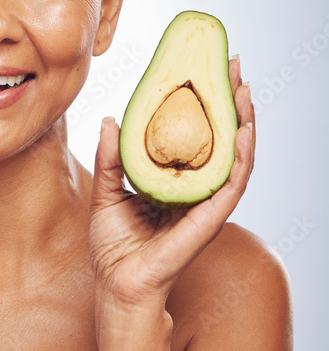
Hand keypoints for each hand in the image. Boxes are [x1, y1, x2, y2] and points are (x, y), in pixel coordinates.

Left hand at [88, 57, 254, 307]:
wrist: (117, 285)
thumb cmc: (113, 248)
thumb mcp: (106, 193)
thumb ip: (111, 158)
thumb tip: (111, 119)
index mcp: (174, 183)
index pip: (196, 136)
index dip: (203, 104)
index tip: (204, 69)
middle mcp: (195, 191)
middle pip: (221, 140)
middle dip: (228, 102)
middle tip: (231, 65)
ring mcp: (206, 205)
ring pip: (235, 158)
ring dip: (243, 122)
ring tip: (244, 89)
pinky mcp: (210, 220)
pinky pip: (232, 184)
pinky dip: (242, 157)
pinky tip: (244, 131)